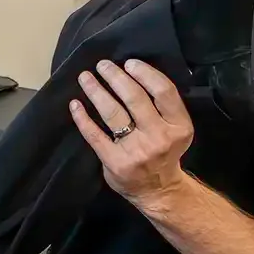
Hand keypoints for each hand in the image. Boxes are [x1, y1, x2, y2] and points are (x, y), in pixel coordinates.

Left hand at [67, 58, 193, 206]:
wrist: (158, 190)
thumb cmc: (164, 153)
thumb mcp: (176, 129)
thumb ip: (164, 107)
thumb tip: (135, 73)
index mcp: (178, 126)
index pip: (163, 91)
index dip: (145, 73)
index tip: (129, 63)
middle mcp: (159, 137)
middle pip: (135, 98)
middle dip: (116, 77)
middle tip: (102, 65)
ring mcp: (136, 150)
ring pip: (113, 113)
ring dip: (96, 91)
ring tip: (85, 77)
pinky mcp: (115, 161)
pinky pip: (95, 135)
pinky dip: (83, 118)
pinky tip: (75, 104)